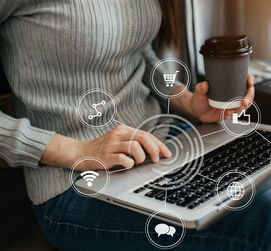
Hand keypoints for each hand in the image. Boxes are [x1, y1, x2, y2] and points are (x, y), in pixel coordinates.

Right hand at [41, 125, 171, 171]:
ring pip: (135, 146)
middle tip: (156, 159)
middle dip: (155, 149)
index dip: (159, 145)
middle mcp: (118, 134)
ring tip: (138, 162)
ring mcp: (111, 145)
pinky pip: (124, 159)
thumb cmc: (102, 150)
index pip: (147, 134)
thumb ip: (134, 144)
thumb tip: (155, 152)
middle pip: (144, 138)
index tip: (167, 154)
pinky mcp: (105, 156)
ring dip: (141, 157)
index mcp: (124, 130)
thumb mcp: (119, 142)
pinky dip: (130, 163)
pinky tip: (128, 165)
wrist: (79, 153)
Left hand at [171, 74, 254, 122]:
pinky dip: (235, 114)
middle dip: (249, 97)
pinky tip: (229, 114)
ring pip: (245, 104)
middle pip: (248, 93)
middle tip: (244, 102)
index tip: (249, 82)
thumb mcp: (198, 92)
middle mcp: (232, 93)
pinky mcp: (230, 112)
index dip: (249, 79)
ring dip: (243, 107)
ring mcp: (232, 103)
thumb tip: (204, 84)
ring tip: (234, 110)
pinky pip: (237, 113)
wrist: (195, 111)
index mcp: (228, 85)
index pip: (243, 79)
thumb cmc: (198, 99)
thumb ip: (200, 88)